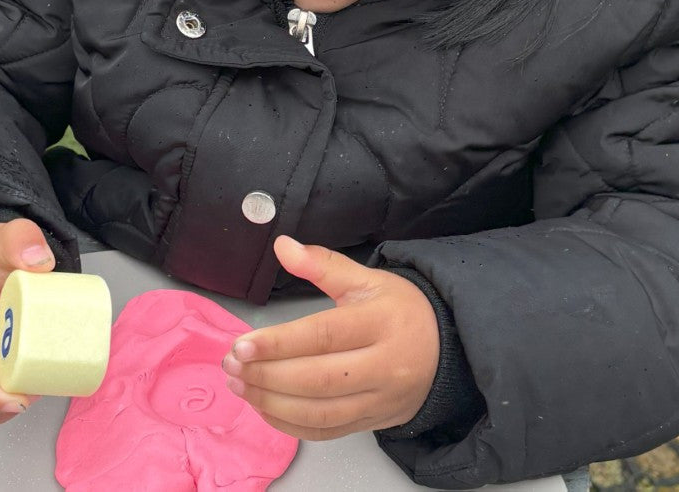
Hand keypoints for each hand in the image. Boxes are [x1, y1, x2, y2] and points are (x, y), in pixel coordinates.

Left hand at [221, 235, 439, 440]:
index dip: (280, 343)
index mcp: (381, 323)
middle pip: (318, 379)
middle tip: (231, 364)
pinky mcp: (374, 423)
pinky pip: (327, 432)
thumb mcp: (367, 279)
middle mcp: (384, 366)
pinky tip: (263, 406)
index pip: (324, 336)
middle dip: (268, 374)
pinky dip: (290, 424)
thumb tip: (283, 246)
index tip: (241, 344)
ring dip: (272, 402)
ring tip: (239, 384)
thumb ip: (322, 264)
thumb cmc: (400, 309)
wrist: (447, 348)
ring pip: (320, 412)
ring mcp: (380, 400)